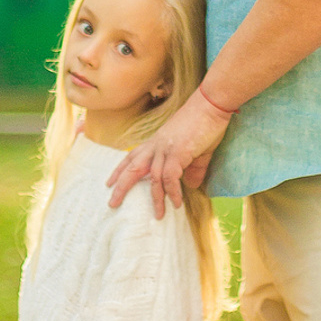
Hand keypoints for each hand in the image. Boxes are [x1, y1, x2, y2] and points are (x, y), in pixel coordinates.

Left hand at [106, 86, 232, 217]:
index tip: (109, 182)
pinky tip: (177, 203)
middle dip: (121, 186)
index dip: (120, 170)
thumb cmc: (204, 122)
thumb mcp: (195, 149)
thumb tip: (192, 185)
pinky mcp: (178, 152)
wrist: (211, 105)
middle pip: (133, 167)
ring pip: (152, 177)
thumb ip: (193, 168)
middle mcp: (157, 145)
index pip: (132, 156)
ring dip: (156, 198)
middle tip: (112, 203)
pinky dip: (173, 191)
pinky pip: (170, 177)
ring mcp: (166, 148)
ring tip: (158, 215)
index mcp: (157, 142)